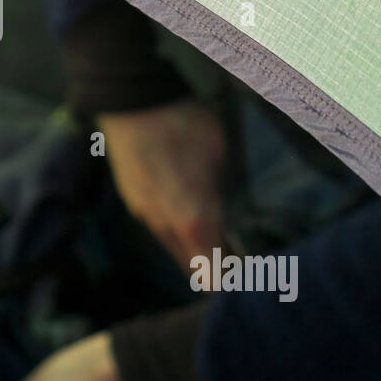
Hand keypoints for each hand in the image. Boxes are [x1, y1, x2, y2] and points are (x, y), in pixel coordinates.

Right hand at [97, 100, 225, 274]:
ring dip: (192, 246)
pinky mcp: (131, 198)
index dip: (230, 280)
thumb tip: (221, 214)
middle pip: (190, 267)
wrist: (134, 100)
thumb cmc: (186, 125)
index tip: (249, 273)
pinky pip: (157, 225)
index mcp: (193, 220)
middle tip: (236, 257)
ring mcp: (144, 213)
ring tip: (213, 232)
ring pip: (171, 245)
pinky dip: (174, 227)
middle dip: (213, 268)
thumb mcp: (219, 158)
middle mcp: (164, 226)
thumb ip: (219, 195)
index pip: (212, 275)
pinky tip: (185, 207)